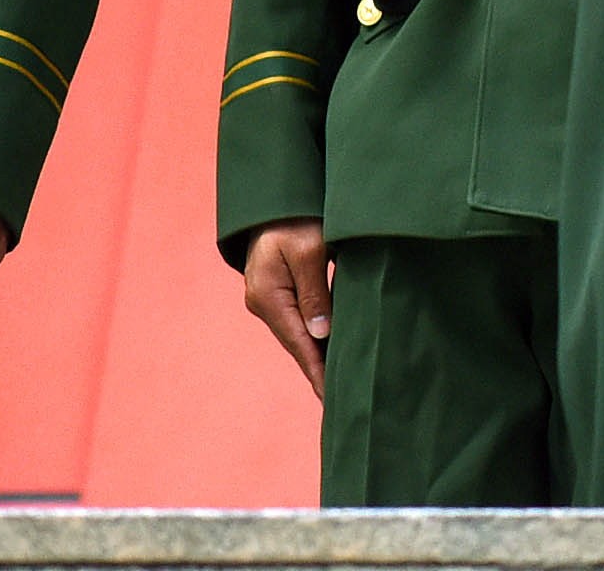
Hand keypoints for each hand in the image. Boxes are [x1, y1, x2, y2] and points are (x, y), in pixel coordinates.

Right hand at [236, 221, 330, 400]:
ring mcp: (270, 299)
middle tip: (339, 404)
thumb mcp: (310, 251)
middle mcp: (264, 304)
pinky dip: (315, 339)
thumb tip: (320, 335)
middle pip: (297, 345)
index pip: (298, 343)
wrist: (275, 199)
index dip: (317, 371)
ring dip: (317, 358)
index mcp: (269, 297)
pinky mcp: (279, 292)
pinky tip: (329, 352)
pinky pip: (299, 321)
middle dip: (318, 372)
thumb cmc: (296, 220)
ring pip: (298, 335)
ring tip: (338, 386)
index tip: (331, 398)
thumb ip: (315, 293)